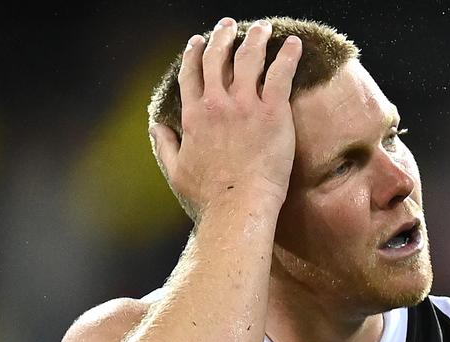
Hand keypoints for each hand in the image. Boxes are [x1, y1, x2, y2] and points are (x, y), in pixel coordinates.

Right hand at [150, 17, 302, 218]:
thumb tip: (155, 127)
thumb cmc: (208, 198)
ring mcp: (245, 106)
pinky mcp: (272, 112)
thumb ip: (164, 145)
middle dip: (223, 37)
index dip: (194, 54)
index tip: (198, 42)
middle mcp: (216, 104)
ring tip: (263, 28)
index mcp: (194, 117)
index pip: (191, 74)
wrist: (237, 207)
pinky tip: (294, 45)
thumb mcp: (175, 171)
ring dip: (255, 38)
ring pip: (249, 59)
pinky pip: (281, 74)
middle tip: (230, 26)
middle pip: (218, 58)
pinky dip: (288, 56)